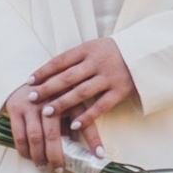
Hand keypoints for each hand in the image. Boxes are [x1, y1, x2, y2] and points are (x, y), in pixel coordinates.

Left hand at [12, 39, 140, 165]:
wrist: (143, 53)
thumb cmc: (111, 53)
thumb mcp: (93, 48)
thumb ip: (74, 59)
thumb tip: (46, 74)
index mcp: (89, 49)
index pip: (61, 60)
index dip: (44, 70)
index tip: (29, 81)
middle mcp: (98, 62)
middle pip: (68, 77)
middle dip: (48, 88)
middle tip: (32, 97)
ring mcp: (110, 77)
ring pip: (82, 92)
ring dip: (63, 103)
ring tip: (47, 112)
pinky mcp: (120, 91)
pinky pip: (101, 105)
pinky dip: (87, 115)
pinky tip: (74, 124)